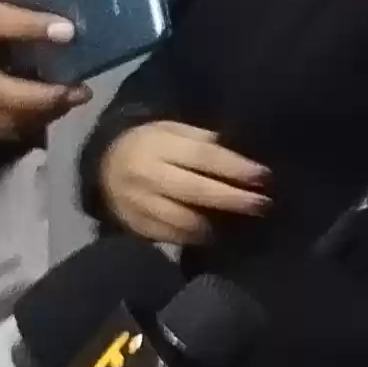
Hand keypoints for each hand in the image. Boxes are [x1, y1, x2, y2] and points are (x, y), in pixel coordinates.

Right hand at [99, 118, 272, 247]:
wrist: (103, 165)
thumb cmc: (150, 143)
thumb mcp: (171, 129)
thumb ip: (201, 140)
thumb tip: (239, 156)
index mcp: (158, 145)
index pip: (202, 157)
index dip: (235, 167)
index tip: (264, 176)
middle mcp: (146, 175)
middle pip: (195, 191)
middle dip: (233, 199)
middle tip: (263, 204)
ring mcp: (138, 204)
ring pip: (182, 220)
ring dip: (216, 224)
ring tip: (244, 223)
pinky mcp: (134, 226)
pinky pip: (169, 237)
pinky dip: (194, 237)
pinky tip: (215, 234)